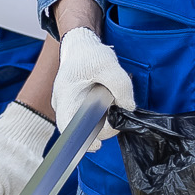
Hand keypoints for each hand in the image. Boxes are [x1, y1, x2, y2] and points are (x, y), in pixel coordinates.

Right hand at [53, 26, 136, 155]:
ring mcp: (72, 110)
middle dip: (105, 123)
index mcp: (66, 97)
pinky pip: (94, 119)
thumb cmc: (90, 55)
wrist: (81, 48)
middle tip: (115, 101)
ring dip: (106, 116)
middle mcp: (65, 107)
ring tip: (108, 93)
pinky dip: (105, 113)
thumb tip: (129, 109)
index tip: (98, 146)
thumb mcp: (109, 65)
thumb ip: (121, 88)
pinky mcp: (81, 110)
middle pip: (85, 130)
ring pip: (92, 125)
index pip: (68, 127)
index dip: (81, 141)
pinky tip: (107, 96)